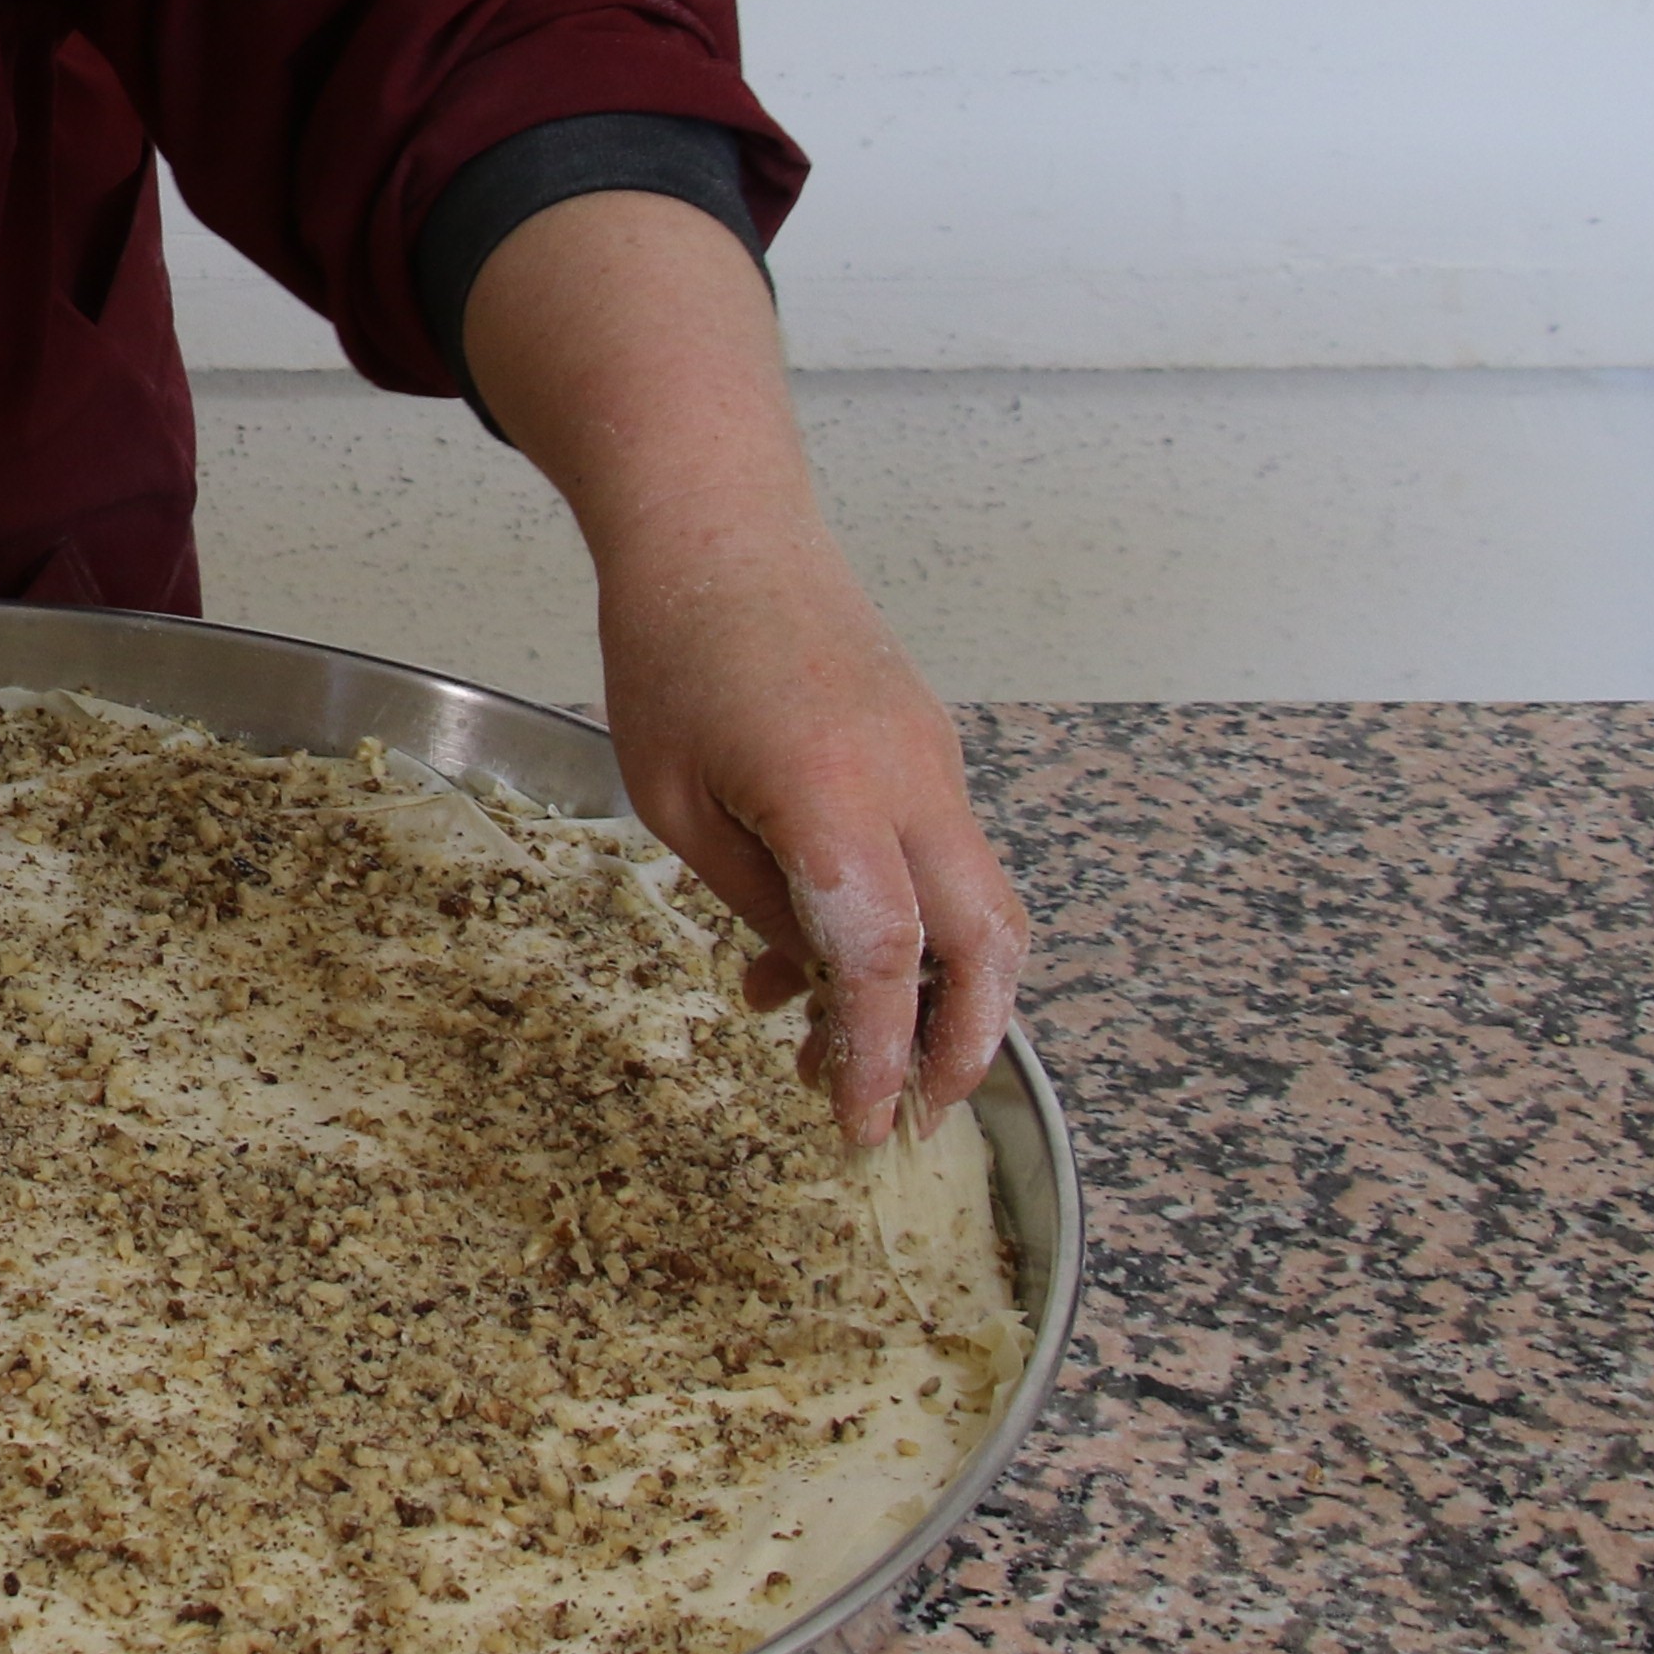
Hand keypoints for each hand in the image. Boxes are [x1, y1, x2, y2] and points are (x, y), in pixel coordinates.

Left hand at [590, 522, 1023, 1145]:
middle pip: (982, 945)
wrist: (718, 527)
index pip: (882, 958)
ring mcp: (935, 759)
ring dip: (944, 995)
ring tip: (858, 1055)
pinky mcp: (931, 747)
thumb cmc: (670, 650)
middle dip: (959, 1048)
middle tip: (906, 1117)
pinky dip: (917, 925)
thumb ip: (756, 894)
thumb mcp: (675, 799)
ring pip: (984, 907)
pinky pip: (950, 858)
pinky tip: (822, 956)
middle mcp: (912, 780)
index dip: (874, 1054)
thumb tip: (810, 984)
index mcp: (834, 795)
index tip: (858, 1125)